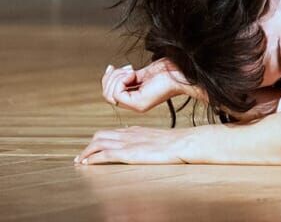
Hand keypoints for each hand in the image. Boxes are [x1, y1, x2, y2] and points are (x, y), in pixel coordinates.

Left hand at [75, 125, 194, 164]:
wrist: (185, 142)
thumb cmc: (179, 142)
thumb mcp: (161, 138)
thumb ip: (149, 140)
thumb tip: (145, 145)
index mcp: (137, 130)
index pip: (113, 132)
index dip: (100, 140)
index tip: (94, 149)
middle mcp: (129, 134)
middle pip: (101, 135)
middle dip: (89, 146)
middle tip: (83, 156)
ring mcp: (128, 143)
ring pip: (98, 143)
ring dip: (86, 152)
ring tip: (80, 161)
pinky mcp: (128, 153)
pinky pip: (104, 154)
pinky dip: (93, 159)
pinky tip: (88, 164)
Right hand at [101, 58, 202, 112]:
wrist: (181, 72)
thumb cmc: (167, 70)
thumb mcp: (139, 72)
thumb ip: (125, 76)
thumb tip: (109, 70)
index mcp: (134, 98)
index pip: (109, 94)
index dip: (107, 80)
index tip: (114, 67)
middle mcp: (134, 104)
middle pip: (107, 95)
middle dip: (112, 78)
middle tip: (128, 69)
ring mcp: (136, 106)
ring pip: (110, 95)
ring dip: (117, 78)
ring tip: (132, 71)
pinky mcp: (138, 104)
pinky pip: (118, 94)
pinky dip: (122, 81)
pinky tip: (134, 75)